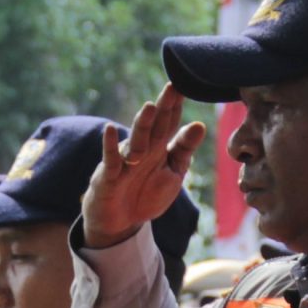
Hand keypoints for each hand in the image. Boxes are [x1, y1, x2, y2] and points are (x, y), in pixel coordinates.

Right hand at [82, 85, 206, 250]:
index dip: (177, 107)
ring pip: (135, 141)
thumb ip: (183, 150)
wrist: (120, 222)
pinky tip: (110, 131)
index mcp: (159, 147)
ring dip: (142, 125)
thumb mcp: (172, 172)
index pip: (170, 123)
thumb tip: (199, 124)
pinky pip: (110, 160)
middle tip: (173, 87)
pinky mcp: (108, 177)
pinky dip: (110, 147)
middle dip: (163, 107)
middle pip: (154, 126)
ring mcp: (124, 162)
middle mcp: (141, 149)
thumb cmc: (147, 193)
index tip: (187, 85)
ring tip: (150, 108)